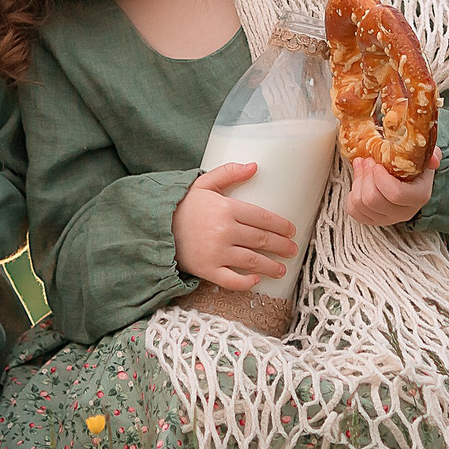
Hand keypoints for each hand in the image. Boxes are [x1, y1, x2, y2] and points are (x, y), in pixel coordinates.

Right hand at [171, 163, 298, 290]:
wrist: (156, 228)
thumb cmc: (183, 206)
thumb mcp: (204, 184)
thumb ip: (229, 172)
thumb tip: (255, 166)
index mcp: (226, 208)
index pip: (263, 218)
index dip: (281, 226)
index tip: (291, 231)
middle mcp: (224, 231)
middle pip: (262, 240)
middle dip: (281, 246)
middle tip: (292, 250)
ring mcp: (216, 252)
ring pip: (252, 261)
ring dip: (271, 266)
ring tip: (282, 269)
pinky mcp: (207, 270)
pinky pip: (232, 280)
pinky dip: (246, 282)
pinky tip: (257, 280)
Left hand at [345, 146, 439, 227]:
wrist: (405, 177)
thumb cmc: (413, 165)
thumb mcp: (424, 156)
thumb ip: (431, 154)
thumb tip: (434, 160)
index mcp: (419, 196)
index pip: (395, 194)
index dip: (380, 178)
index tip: (377, 163)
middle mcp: (404, 212)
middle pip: (373, 199)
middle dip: (365, 176)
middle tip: (367, 161)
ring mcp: (387, 219)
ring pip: (360, 204)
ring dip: (357, 181)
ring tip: (362, 166)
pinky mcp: (372, 220)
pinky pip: (353, 211)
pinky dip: (351, 194)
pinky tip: (359, 182)